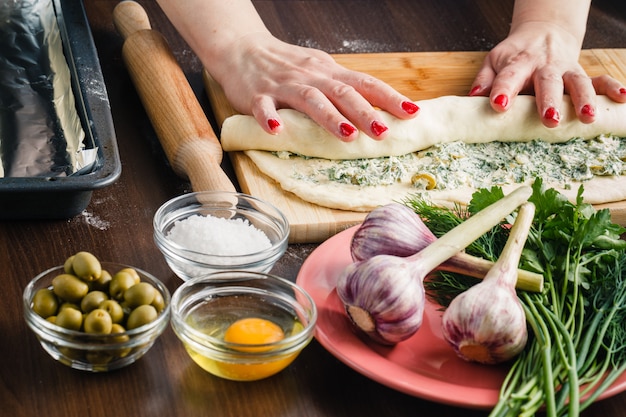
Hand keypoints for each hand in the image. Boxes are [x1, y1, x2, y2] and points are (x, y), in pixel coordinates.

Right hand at [211, 32, 418, 140]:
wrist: (242, 48)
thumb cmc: (287, 66)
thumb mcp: (320, 72)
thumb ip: (344, 90)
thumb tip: (380, 110)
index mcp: (329, 74)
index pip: (365, 84)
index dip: (389, 98)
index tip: (412, 113)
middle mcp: (311, 77)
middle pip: (342, 93)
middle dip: (364, 113)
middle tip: (383, 133)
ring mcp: (283, 86)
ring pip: (310, 99)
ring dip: (329, 118)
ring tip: (347, 136)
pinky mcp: (257, 95)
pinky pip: (263, 106)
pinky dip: (269, 118)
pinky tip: (276, 130)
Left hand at [470, 21, 625, 126]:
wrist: (543, 32)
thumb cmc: (514, 55)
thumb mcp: (494, 61)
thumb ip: (484, 79)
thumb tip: (472, 97)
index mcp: (518, 63)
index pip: (508, 76)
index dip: (502, 90)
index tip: (498, 104)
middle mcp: (544, 66)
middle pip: (547, 82)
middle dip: (548, 100)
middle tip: (549, 119)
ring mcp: (565, 70)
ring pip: (577, 82)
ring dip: (583, 99)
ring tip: (586, 117)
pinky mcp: (581, 73)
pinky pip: (599, 79)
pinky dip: (612, 88)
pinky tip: (622, 98)